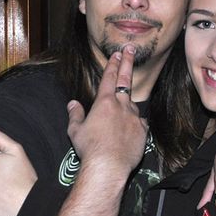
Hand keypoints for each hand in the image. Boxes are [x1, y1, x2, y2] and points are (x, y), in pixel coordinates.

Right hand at [67, 45, 147, 175]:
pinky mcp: (142, 131)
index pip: (109, 78)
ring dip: (126, 106)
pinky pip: (139, 123)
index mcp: (104, 102)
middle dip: (128, 63)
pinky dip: (134, 123)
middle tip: (131, 49)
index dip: (113, 64)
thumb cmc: (89, 148)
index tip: (118, 53)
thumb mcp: (75, 130)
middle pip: (126, 81)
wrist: (108, 165)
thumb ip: (75, 114)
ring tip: (118, 118)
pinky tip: (130, 130)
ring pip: (131, 106)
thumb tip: (72, 104)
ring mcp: (134, 118)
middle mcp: (121, 106)